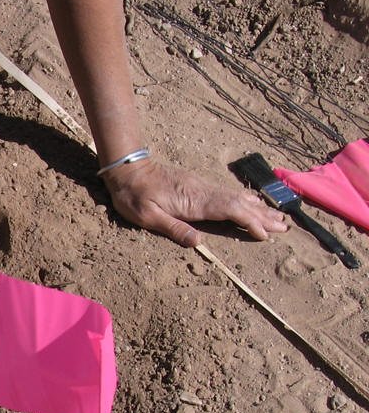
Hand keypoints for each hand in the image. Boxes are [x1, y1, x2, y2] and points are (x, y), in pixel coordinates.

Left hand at [102, 158, 287, 246]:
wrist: (128, 169)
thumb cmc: (134, 196)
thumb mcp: (147, 217)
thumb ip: (173, 228)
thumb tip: (198, 243)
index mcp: (195, 201)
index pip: (231, 210)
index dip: (250, 222)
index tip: (265, 234)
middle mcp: (204, 192)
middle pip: (241, 204)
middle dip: (263, 216)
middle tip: (285, 227)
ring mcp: (203, 187)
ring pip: (237, 198)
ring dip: (259, 208)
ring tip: (278, 217)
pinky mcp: (199, 186)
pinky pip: (229, 194)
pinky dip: (245, 201)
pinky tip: (253, 203)